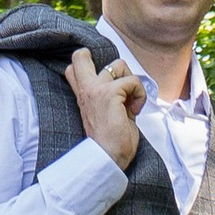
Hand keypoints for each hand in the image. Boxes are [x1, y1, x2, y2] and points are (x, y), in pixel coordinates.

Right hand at [67, 47, 146, 169]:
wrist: (108, 159)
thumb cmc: (110, 142)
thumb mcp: (104, 114)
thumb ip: (109, 97)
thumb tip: (127, 87)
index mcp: (84, 96)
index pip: (74, 68)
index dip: (90, 65)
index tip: (109, 81)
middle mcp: (86, 90)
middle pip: (81, 56)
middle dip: (103, 61)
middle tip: (120, 84)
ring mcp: (96, 90)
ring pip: (118, 64)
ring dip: (131, 81)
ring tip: (131, 102)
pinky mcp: (110, 93)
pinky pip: (133, 81)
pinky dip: (140, 94)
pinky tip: (135, 110)